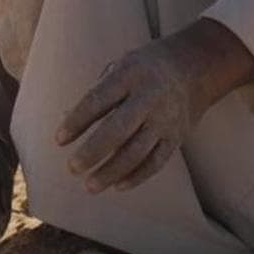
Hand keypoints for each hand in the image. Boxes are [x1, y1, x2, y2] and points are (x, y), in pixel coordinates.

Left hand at [54, 19, 253, 193]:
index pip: (98, 100)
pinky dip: (137, 176)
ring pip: (137, 151)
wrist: (195, 68)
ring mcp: (165, 119)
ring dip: (112, 171)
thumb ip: (95, 93)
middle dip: (93, 151)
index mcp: (130, 74)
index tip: (58, 140)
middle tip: (72, 168)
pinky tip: (117, 186)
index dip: (77, 121)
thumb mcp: (120, 67)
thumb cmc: (143, 70)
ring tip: (90, 186)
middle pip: (118, 129)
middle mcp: (149, 97)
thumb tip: (64, 119)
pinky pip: (156, 161)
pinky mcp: (177, 136)